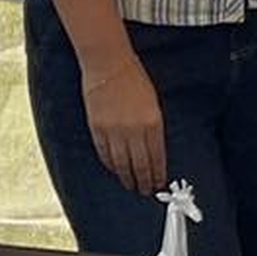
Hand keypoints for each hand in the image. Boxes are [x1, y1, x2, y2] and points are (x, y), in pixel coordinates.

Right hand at [84, 52, 170, 194]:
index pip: (157, 157)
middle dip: (144, 181)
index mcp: (153, 122)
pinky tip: (115, 170)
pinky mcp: (97, 129)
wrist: (109, 65)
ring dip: (127, 177)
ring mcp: (114, 131)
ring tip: (130, 185)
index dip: (158, 173)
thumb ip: (154, 127)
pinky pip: (104, 153)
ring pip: (121, 163)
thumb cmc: (134, 79)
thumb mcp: (153, 103)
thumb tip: (153, 150)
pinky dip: (110, 165)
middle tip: (146, 190)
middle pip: (140, 165)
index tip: (159, 183)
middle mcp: (134, 130)